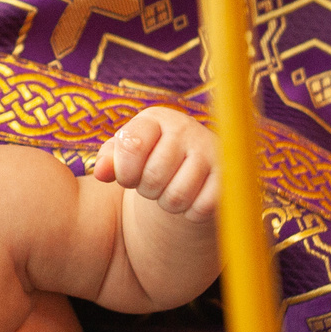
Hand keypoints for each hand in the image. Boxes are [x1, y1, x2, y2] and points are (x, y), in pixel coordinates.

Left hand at [93, 106, 219, 217]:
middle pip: (154, 177)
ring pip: (177, 196)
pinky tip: (191, 199)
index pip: (132, 146)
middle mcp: (186, 128)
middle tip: (152, 185)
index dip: (125, 171)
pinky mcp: (229, 175)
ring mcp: (211, 151)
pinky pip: (202, 207)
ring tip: (169, 191)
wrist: (195, 163)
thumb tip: (101, 172)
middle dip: (147, 190)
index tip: (128, 175)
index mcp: (156, 119)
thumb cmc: (150, 158)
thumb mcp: (125, 154)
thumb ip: (108, 160)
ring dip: (168, 204)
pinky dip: (191, 212)